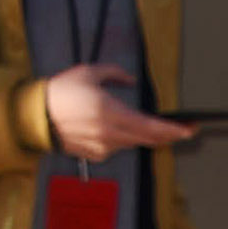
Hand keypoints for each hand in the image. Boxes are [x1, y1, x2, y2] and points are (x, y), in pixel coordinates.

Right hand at [43, 63, 190, 160]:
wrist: (38, 116)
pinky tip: (107, 127)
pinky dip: (120, 137)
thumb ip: (114, 73)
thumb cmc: (62, 91)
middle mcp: (111, 134)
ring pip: (133, 143)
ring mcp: (105, 147)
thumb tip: (130, 80)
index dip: (173, 131)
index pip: (151, 127)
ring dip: (140, 134)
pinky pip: (118, 147)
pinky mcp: (98, 156)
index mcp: (111, 112)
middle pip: (149, 139)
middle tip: (181, 129)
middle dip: (166, 134)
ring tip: (137, 121)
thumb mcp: (88, 72)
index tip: (189, 130)